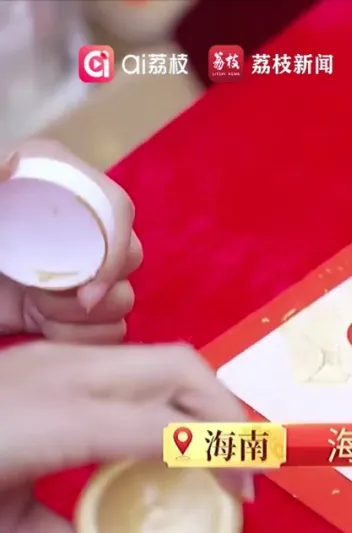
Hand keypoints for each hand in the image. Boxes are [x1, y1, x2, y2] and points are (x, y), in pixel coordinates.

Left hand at [0, 141, 141, 342]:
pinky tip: (44, 329)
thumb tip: (10, 166)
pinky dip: (82, 338)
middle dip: (99, 287)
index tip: (85, 289)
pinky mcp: (66, 307)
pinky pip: (110, 328)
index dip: (115, 249)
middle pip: (130, 254)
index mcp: (54, 181)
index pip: (117, 209)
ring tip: (37, 312)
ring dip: (85, 318)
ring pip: (124, 297)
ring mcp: (74, 267)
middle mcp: (74, 222)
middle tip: (45, 299)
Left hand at [0, 341, 249, 532]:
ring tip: (215, 453)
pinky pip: (135, 364)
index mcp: (50, 419)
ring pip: (165, 357)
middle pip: (183, 368)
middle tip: (242, 473)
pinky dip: (169, 395)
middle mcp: (63, 372)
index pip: (167, 426)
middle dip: (229, 416)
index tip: (239, 500)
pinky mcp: (53, 356)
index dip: (218, 460)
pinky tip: (161, 437)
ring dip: (205, 400)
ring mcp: (58, 356)